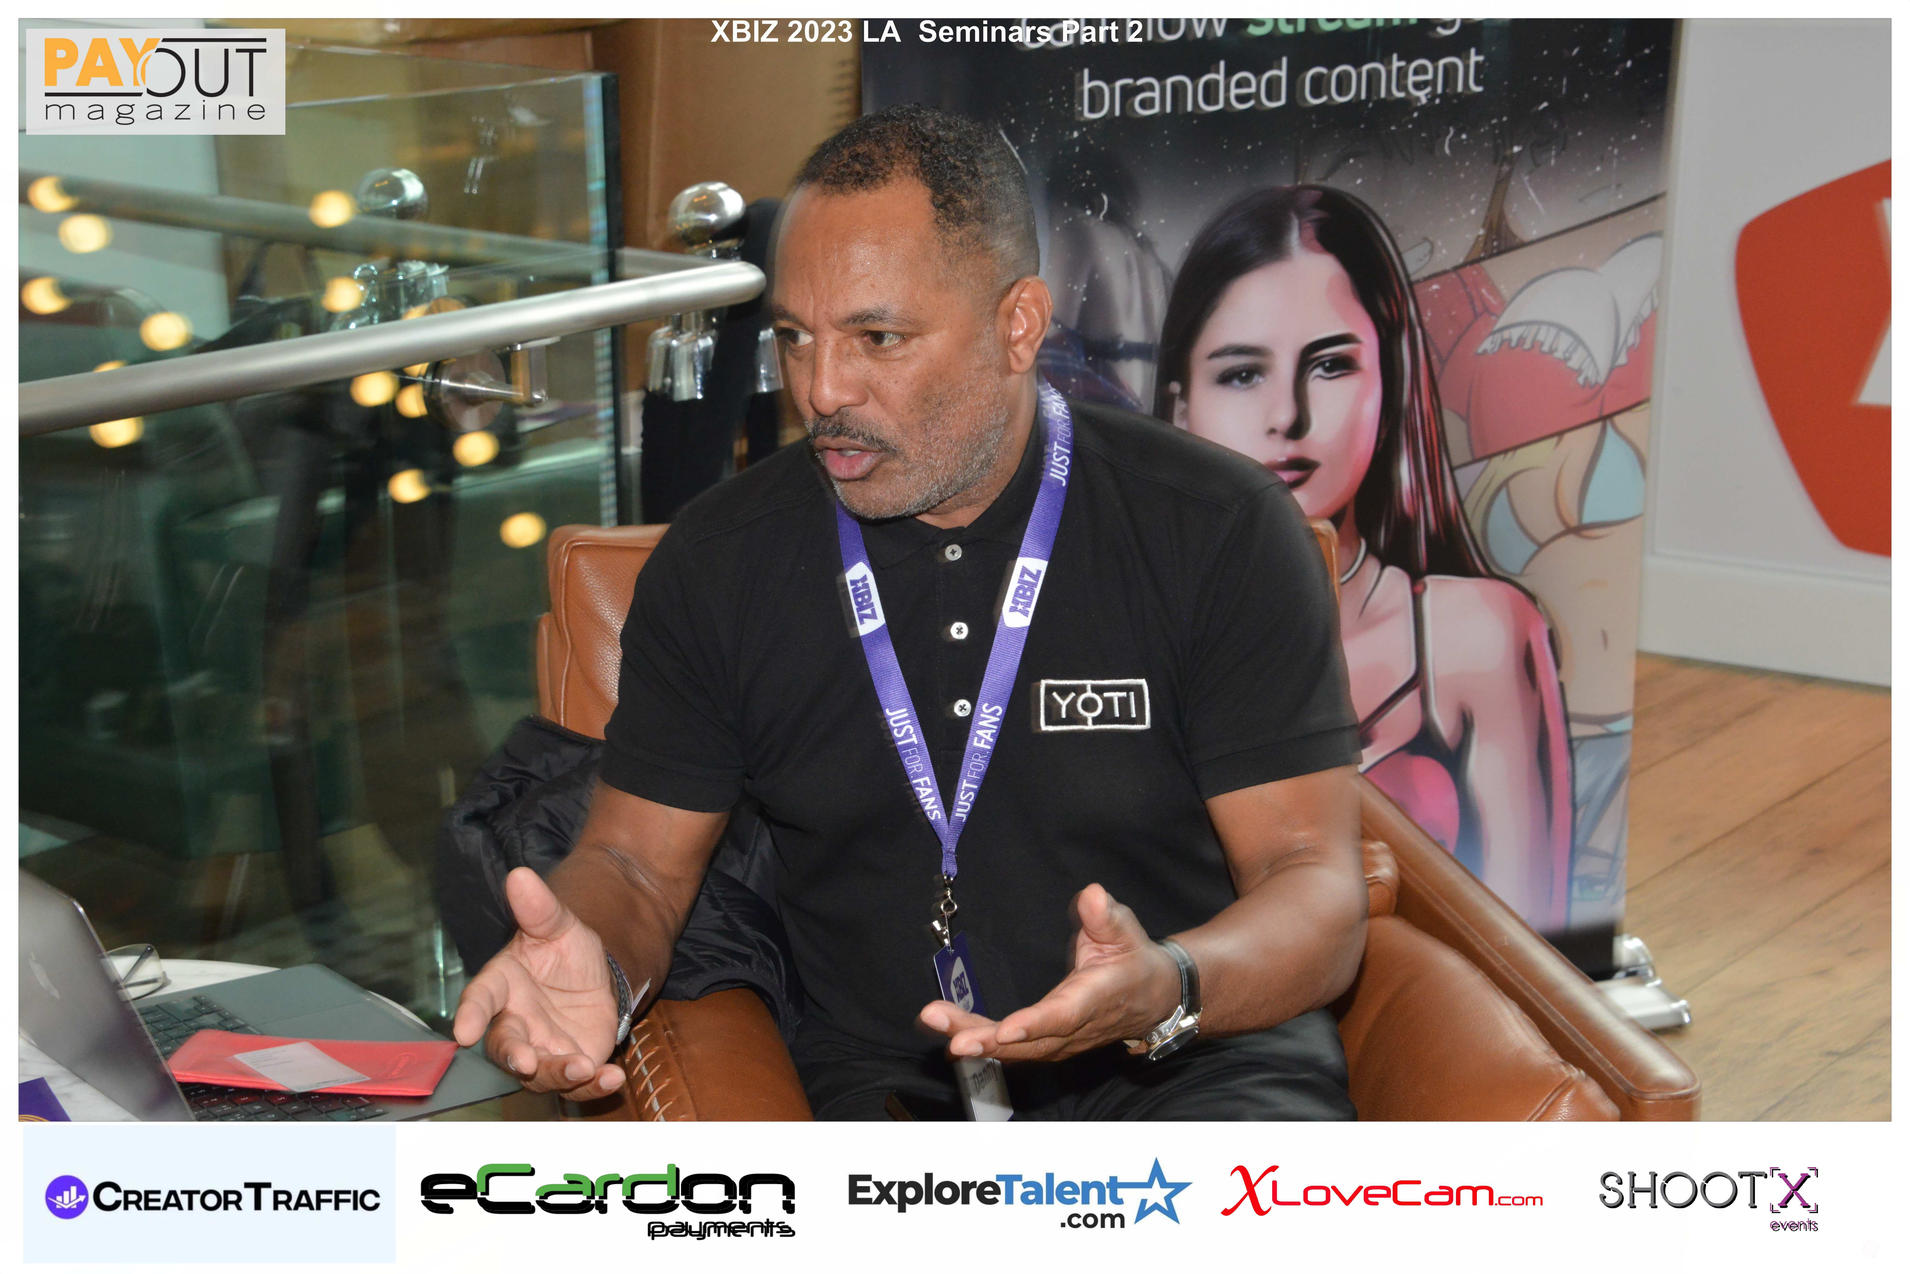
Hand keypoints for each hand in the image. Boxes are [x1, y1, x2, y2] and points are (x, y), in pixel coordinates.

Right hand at [452, 866, 626, 1099]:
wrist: (596, 977)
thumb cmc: (564, 952)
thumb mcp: (558, 926)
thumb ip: (538, 908)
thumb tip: (520, 875)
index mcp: (502, 987)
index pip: (480, 1000)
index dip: (469, 1015)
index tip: (461, 1031)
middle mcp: (515, 1023)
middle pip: (505, 1046)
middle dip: (514, 1056)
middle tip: (527, 1061)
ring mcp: (541, 1049)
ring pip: (540, 1072)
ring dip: (559, 1073)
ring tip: (584, 1067)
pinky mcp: (570, 1064)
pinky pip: (577, 1083)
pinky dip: (594, 1085)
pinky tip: (613, 1078)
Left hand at [917, 884, 1179, 1062]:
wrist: (1152, 998)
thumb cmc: (1132, 958)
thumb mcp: (1126, 930)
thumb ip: (1106, 916)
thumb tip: (1092, 895)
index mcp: (1095, 999)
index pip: (1063, 1016)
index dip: (1034, 1026)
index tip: (1004, 1031)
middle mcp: (1075, 1029)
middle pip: (1029, 1042)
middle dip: (987, 1040)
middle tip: (949, 1037)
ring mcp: (1060, 1043)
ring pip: (1015, 1050)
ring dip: (974, 1039)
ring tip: (935, 1021)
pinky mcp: (1047, 1046)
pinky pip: (1012, 1051)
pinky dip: (980, 1044)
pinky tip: (948, 1034)